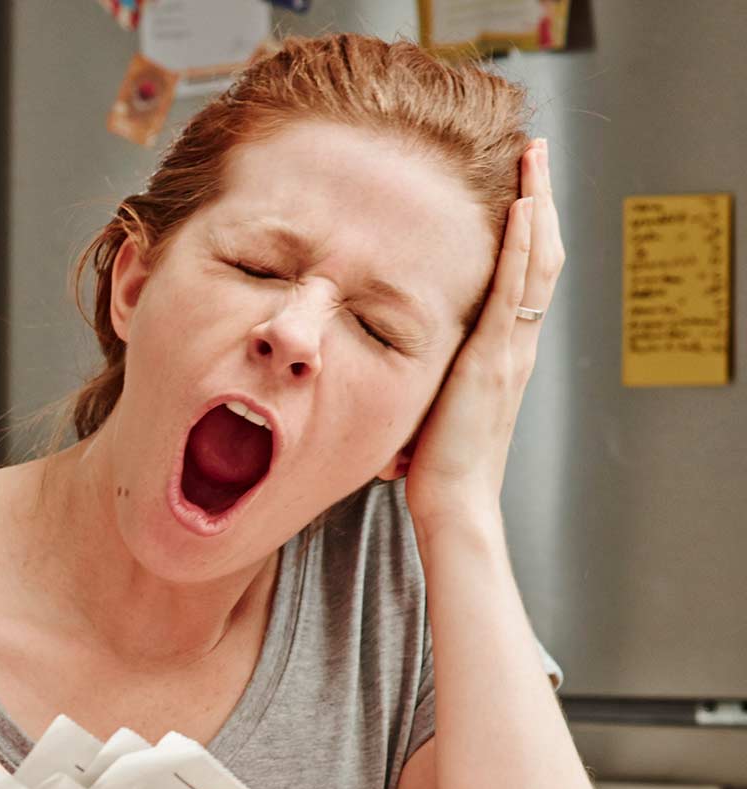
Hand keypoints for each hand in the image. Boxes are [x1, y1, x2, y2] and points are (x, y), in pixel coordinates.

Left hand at [399, 139, 562, 525]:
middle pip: (540, 255)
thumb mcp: (429, 403)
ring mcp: (510, 350)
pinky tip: (522, 209)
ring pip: (536, 261)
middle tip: (536, 151)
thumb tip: (381, 356)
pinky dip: (521, 247)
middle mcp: (516, 344)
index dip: (527, 229)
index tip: (522, 186)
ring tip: (534, 157)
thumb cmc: (433, 464)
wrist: (453, 502)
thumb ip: (421, 373)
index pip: (525, 276)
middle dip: (539, 199)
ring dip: (536, 204)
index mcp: (503, 352)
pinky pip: (513, 292)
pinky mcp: (494, 360)